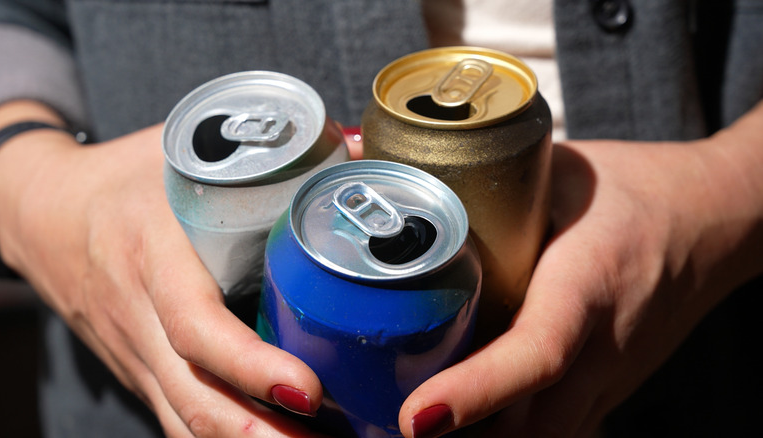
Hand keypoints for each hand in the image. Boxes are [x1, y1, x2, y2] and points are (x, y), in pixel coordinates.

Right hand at [0, 102, 324, 436]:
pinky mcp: (139, 370)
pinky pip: (176, 416)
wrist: (43, 214)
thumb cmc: (123, 180)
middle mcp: (138, 316)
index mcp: (151, 255)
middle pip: (194, 398)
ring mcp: (134, 353)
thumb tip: (359, 146)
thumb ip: (266, 151)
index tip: (307, 390)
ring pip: (184, 420)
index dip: (249, 365)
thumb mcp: (181, 152)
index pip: (194, 326)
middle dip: (262, 435)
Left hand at [397, 103, 762, 436]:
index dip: (476, 390)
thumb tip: (373, 150)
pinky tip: (463, 418)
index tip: (418, 416)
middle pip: (532, 427)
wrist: (713, 222)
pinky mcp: (609, 388)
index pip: (538, 353)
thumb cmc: (633, 188)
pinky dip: (507, 433)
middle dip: (462, 437)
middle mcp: (604, 346)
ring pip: (542, 437)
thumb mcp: (560, 168)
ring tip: (416, 421)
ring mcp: (611, 378)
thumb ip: (478, 172)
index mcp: (589, 283)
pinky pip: (556, 429)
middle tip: (387, 424)